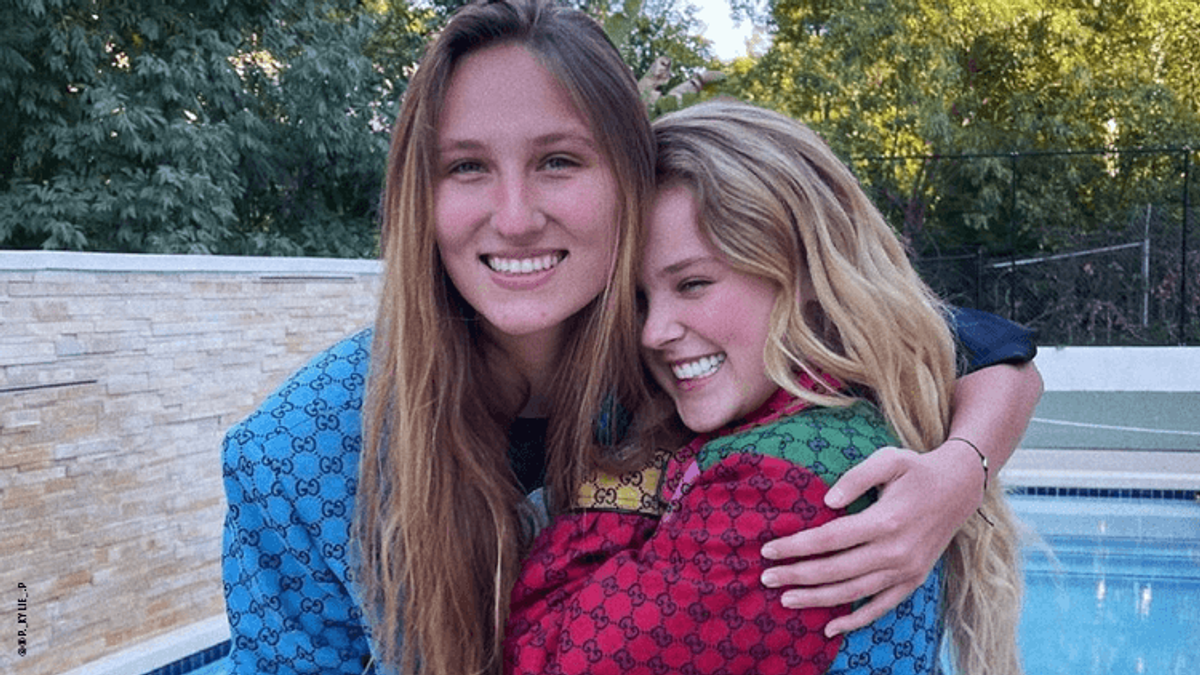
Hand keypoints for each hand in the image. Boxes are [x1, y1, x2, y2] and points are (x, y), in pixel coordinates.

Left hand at [758, 441, 984, 636]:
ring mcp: (906, 570)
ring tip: (786, 599)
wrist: (959, 488)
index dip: (797, 546)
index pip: (830, 538)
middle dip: (797, 575)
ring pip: (854, 592)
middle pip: (836, 570)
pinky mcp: (914, 580)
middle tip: (766, 578)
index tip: (768, 550)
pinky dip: (856, 620)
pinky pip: (881, 606)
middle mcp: (896, 551)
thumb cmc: (916, 470)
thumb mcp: (888, 460)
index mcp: (886, 520)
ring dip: (817, 599)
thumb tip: (827, 501)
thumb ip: (856, 477)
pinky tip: (830, 627)